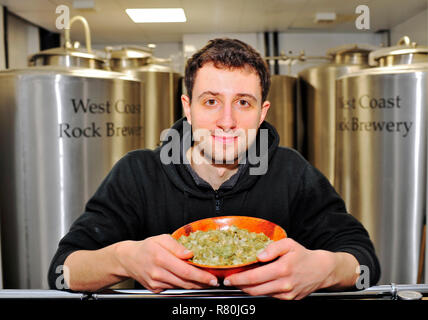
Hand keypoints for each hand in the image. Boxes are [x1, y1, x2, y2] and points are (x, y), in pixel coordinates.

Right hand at [115, 234, 218, 292]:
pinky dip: (183, 285)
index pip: (185, 270)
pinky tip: (189, 281)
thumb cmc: (146, 247)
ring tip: (205, 281)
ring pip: (180, 286)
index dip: (201, 276)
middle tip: (214, 281)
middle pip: (185, 281)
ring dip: (194, 285)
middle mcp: (158, 272)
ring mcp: (156, 283)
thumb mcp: (161, 239)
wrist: (128, 259)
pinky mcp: (155, 289)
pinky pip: (173, 288)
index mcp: (160, 258)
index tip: (212, 278)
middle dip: (202, 283)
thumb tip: (190, 254)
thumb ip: (177, 246)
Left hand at [223, 238, 356, 299]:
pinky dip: (260, 291)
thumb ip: (272, 248)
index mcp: (282, 269)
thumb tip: (258, 255)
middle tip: (229, 281)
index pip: (254, 277)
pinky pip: (270, 296)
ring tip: (240, 282)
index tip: (229, 279)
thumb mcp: (289, 244)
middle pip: (254, 289)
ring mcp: (286, 293)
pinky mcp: (289, 299)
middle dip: (239, 286)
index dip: (239, 279)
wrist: (321, 270)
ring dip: (248, 290)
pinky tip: (256, 284)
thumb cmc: (303, 255)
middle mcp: (284, 284)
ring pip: (261, 294)